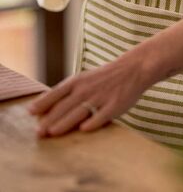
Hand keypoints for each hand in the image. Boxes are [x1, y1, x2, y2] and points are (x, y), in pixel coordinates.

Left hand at [26, 50, 149, 137]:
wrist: (133, 69)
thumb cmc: (105, 77)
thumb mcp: (85, 78)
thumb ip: (68, 91)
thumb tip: (46, 107)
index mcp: (78, 81)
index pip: (56, 92)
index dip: (43, 103)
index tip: (30, 113)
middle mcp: (87, 88)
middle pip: (65, 105)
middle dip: (49, 119)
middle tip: (38, 132)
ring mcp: (101, 97)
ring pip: (79, 111)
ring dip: (64, 122)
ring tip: (52, 132)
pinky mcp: (114, 105)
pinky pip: (101, 116)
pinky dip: (92, 122)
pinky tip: (83, 130)